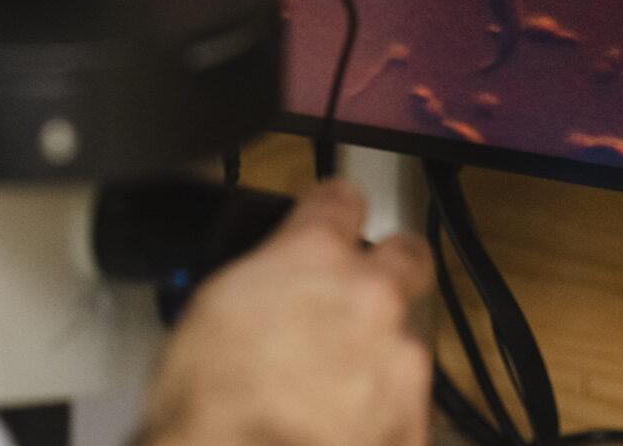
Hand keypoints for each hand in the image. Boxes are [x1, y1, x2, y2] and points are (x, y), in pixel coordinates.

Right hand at [137, 178, 433, 445]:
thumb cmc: (211, 402)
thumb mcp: (210, 307)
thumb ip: (261, 275)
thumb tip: (267, 279)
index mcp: (314, 256)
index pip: (343, 199)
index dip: (335, 209)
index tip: (334, 217)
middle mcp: (370, 298)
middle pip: (408, 255)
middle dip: (391, 267)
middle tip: (362, 290)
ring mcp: (399, 362)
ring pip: (409, 338)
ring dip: (381, 354)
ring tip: (335, 384)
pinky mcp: (412, 420)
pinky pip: (408, 404)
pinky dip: (383, 411)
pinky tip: (342, 423)